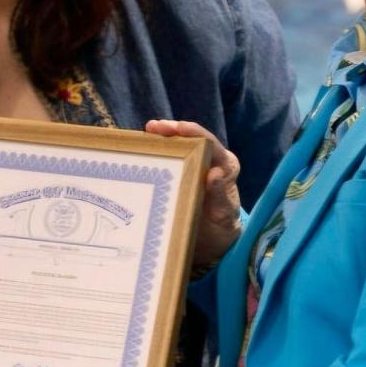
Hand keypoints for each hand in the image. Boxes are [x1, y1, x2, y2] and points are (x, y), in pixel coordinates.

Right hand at [146, 119, 240, 268]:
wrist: (214, 239)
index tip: (177, 128)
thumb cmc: (222, 225)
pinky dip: (155, 155)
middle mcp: (211, 160)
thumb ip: (220, 194)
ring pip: (178, 146)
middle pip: (191, 138)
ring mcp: (195, 166)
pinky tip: (140, 152)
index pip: (209, 142)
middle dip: (171, 130)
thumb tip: (215, 173)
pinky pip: (169, 160)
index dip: (192, 131)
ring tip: (143, 135)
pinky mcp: (182, 174)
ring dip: (160, 139)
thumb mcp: (223, 213)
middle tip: (152, 128)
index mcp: (225, 165)